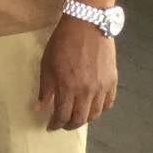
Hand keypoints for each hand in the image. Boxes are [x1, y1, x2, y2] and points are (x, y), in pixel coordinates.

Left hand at [38, 14, 116, 130]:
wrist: (87, 25)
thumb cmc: (62, 43)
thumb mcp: (46, 64)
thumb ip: (45, 88)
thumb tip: (41, 107)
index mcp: (67, 88)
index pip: (62, 115)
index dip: (56, 124)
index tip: (51, 126)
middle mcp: (86, 91)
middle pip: (80, 118)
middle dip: (69, 125)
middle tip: (63, 125)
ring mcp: (101, 87)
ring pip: (95, 113)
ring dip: (85, 119)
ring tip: (77, 118)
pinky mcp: (112, 81)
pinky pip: (108, 102)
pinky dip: (100, 109)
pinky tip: (93, 108)